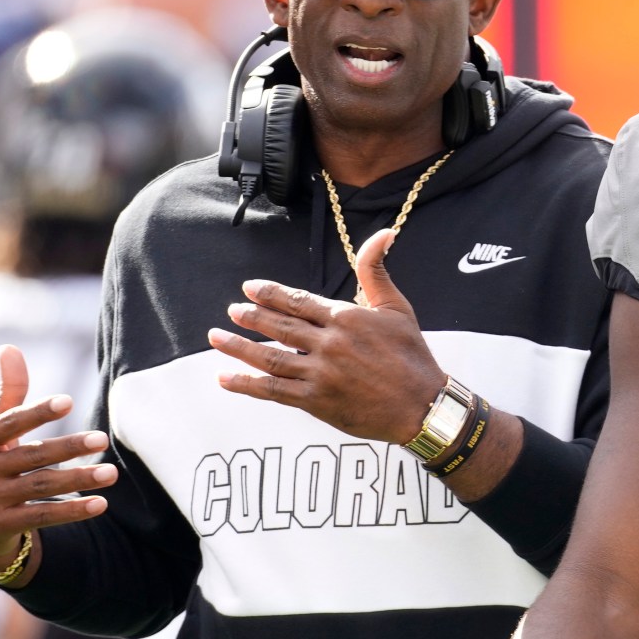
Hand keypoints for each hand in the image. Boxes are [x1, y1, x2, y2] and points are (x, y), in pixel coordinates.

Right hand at [0, 345, 114, 581]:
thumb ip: (7, 396)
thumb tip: (9, 347)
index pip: (8, 423)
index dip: (37, 412)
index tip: (68, 400)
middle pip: (30, 455)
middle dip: (69, 447)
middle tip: (102, 439)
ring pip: (40, 486)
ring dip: (79, 479)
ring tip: (111, 473)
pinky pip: (42, 516)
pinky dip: (72, 511)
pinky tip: (100, 504)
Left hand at [210, 228, 446, 443]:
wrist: (422, 406)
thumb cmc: (412, 356)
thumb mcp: (397, 308)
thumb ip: (377, 271)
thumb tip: (383, 233)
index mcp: (346, 318)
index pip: (298, 301)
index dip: (270, 293)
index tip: (249, 288)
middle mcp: (328, 344)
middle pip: (279, 326)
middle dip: (251, 316)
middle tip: (231, 310)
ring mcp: (320, 373)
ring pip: (269, 356)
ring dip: (239, 346)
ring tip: (217, 337)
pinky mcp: (316, 401)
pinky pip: (272, 390)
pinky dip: (246, 384)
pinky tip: (225, 378)